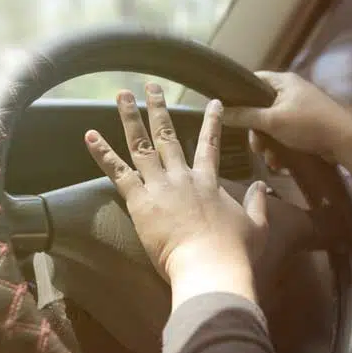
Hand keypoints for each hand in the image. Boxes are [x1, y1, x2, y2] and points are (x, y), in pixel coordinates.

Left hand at [84, 83, 268, 308]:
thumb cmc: (234, 251)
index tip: (213, 103)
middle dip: (159, 109)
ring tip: (122, 95)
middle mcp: (183, 176)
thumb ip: (258, 204)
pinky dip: (103, 153)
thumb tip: (261, 186)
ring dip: (130, 118)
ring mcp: (160, 185)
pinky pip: (117, 171)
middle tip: (151, 87)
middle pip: (167, 136)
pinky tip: (90, 135)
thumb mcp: (257, 226)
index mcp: (209, 182)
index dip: (212, 123)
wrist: (209, 265)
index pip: (210, 145)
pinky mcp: (140, 200)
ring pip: (141, 145)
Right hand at [223, 71, 351, 168]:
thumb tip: (221, 111)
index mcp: (283, 81)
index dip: (239, 94)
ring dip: (269, 144)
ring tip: (271, 160)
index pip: (253, 80)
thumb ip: (246, 116)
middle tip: (256, 147)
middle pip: (261, 108)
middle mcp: (291, 91)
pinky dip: (282, 147)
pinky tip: (282, 163)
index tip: (230, 112)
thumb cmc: (307, 124)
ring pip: (273, 125)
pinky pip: (287, 134)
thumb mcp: (272, 120)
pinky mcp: (308, 125)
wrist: (345, 141)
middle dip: (256, 131)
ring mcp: (301, 108)